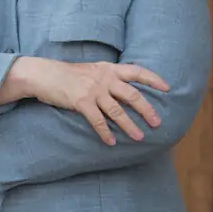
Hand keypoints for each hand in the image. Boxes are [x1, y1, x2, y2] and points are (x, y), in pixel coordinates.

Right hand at [21, 58, 169, 144]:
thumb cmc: (69, 74)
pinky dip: (105, 132)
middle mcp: (105, 78)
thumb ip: (109, 77)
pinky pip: (97, 121)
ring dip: (130, 126)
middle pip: (133, 95)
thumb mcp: (93, 70)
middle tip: (158, 122)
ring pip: (118, 111)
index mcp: (110, 69)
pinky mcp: (81, 102)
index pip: (138, 71)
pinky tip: (112, 142)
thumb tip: (126, 89)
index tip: (168, 88)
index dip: (154, 79)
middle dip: (147, 110)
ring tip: (140, 137)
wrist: (44, 74)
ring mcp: (93, 90)